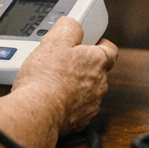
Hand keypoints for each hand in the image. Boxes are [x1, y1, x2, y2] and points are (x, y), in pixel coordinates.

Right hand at [11, 17, 119, 136]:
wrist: (37, 112)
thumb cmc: (46, 78)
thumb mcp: (55, 40)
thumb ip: (69, 27)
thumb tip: (74, 26)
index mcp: (97, 61)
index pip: (110, 50)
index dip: (101, 44)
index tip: (91, 44)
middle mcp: (99, 84)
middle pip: (97, 71)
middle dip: (83, 66)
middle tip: (63, 62)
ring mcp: (91, 104)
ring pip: (88, 91)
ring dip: (75, 86)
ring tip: (54, 83)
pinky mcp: (80, 121)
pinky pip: (78, 109)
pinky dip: (68, 104)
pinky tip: (53, 100)